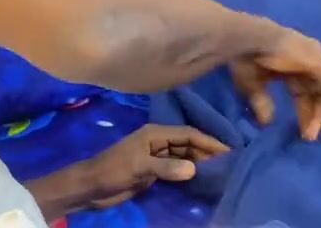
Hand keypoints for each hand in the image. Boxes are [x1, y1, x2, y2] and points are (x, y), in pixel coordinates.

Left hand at [80, 124, 228, 208]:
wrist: (91, 187)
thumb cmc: (113, 170)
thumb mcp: (140, 168)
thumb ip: (166, 167)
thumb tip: (195, 169)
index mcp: (155, 133)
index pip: (188, 134)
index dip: (208, 141)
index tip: (228, 151)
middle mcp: (158, 141)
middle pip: (188, 144)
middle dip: (207, 152)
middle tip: (229, 164)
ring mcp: (155, 157)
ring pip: (184, 156)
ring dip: (200, 163)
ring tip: (220, 172)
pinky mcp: (153, 171)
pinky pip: (176, 169)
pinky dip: (189, 173)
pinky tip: (202, 180)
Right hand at [231, 28, 320, 140]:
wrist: (248, 41)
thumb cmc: (246, 59)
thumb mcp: (253, 85)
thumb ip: (262, 102)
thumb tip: (266, 122)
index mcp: (290, 62)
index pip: (302, 90)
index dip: (304, 112)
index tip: (303, 133)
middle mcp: (307, 58)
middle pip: (316, 91)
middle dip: (314, 115)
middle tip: (311, 137)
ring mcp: (315, 58)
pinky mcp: (319, 62)